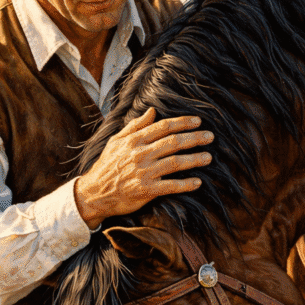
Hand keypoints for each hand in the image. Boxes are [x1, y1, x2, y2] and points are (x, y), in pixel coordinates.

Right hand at [74, 107, 212, 228]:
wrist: (94, 193)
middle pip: (173, 143)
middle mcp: (141, 154)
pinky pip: (171, 186)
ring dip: (194, 159)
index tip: (197, 122)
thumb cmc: (107, 166)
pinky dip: (185, 184)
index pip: (163, 127)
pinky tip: (197, 182)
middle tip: (210, 136)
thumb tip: (152, 111)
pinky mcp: (147, 190)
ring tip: (208, 157)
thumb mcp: (116, 141)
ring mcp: (144, 173)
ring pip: (175, 163)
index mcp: (134, 140)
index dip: (182, 123)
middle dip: (194, 138)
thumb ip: (135, 126)